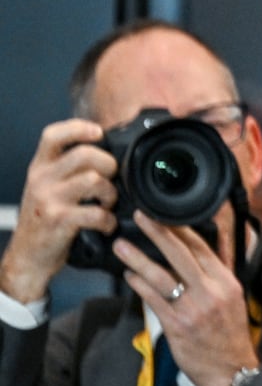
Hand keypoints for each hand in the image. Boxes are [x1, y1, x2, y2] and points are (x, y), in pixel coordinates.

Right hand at [0, 120, 116, 303]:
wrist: (27, 257)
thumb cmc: (43, 220)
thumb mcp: (46, 188)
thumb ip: (67, 169)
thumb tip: (105, 152)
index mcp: (39, 168)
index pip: (53, 135)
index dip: (78, 128)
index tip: (98, 132)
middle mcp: (41, 179)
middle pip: (84, 154)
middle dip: (108, 164)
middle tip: (110, 179)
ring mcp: (48, 199)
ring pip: (93, 180)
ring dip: (110, 193)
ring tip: (108, 203)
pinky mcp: (58, 220)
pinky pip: (96, 212)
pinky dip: (108, 220)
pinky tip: (105, 225)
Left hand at [116, 212, 259, 385]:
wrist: (229, 369)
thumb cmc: (229, 334)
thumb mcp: (232, 297)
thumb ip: (216, 274)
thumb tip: (200, 252)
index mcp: (226, 282)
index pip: (202, 248)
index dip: (182, 229)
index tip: (165, 215)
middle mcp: (210, 292)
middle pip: (181, 255)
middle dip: (159, 233)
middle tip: (141, 217)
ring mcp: (192, 309)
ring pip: (161, 276)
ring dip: (138, 259)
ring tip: (122, 246)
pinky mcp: (176, 325)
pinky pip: (153, 300)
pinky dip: (139, 285)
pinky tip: (129, 276)